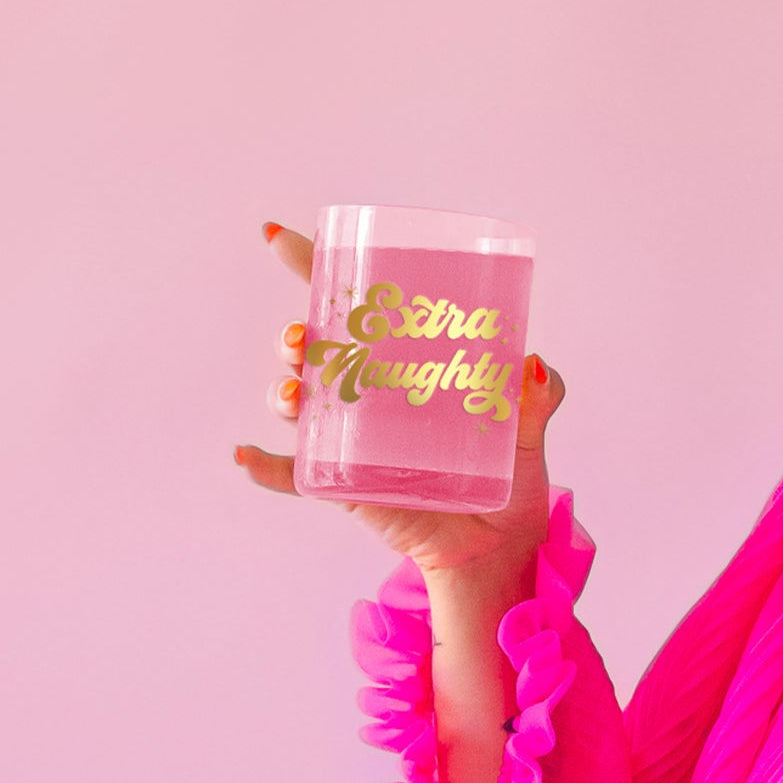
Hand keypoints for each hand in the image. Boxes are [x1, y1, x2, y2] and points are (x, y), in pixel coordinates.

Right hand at [234, 221, 564, 583]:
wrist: (502, 542)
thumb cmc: (511, 472)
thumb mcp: (529, 427)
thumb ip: (537, 395)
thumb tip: (531, 365)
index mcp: (403, 362)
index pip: (350, 305)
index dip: (312, 268)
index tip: (282, 239)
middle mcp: (367, 393)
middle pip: (312, 351)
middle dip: (296, 338)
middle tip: (303, 338)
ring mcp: (350, 439)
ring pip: (298, 405)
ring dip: (283, 392)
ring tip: (295, 394)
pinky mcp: (344, 486)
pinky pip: (292, 475)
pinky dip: (265, 466)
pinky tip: (245, 455)